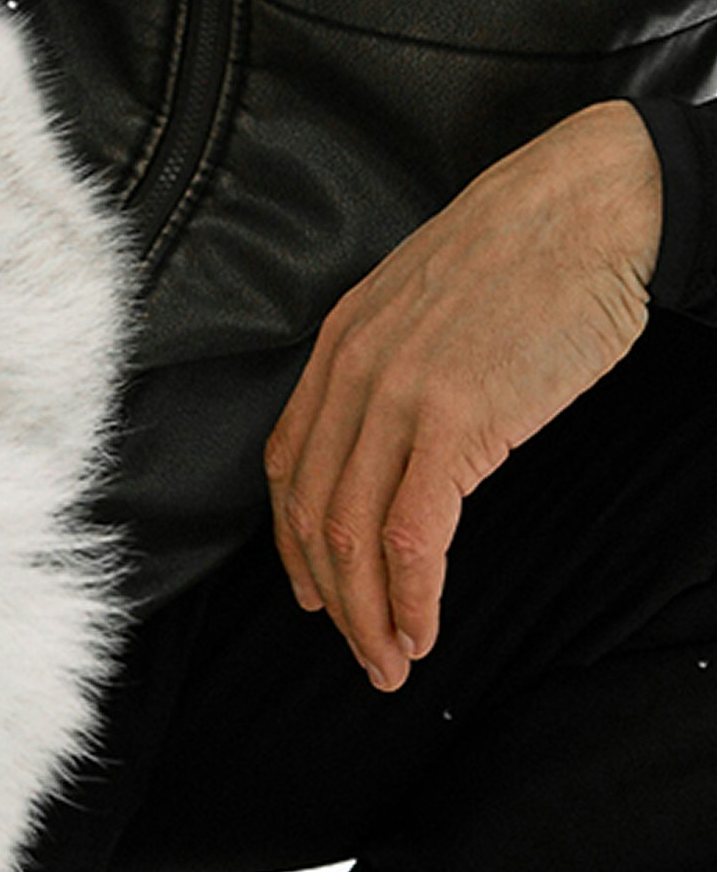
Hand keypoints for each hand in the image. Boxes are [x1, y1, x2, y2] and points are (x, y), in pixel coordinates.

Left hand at [264, 101, 660, 690]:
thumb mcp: (426, 309)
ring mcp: (397, 396)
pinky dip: (412, 592)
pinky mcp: (456, 419)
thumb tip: (398, 438)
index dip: (294, 543)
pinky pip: (415, 530)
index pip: (288, 465)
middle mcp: (350, 373)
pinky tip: (423, 629)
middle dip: (332, 598)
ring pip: (354, 531)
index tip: (315, 594)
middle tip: (361, 655)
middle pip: (313, 511)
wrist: (584, 209)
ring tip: (392, 662)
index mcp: (338, 347)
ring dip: (369, 613)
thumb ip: (396, 368)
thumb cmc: (522, 258)